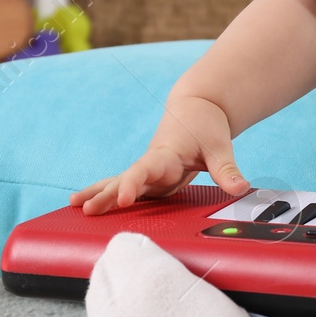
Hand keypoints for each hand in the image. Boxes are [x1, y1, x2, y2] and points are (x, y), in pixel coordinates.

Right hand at [69, 95, 249, 215]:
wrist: (196, 107)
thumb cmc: (205, 125)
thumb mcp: (220, 146)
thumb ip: (227, 169)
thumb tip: (240, 188)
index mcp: (166, 154)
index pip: (145, 170)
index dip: (133, 183)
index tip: (122, 198)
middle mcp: (152, 163)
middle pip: (125, 178)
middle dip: (105, 194)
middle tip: (86, 209)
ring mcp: (148, 171)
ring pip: (119, 181)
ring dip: (99, 193)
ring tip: (75, 206)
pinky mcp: (150, 177)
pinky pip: (126, 187)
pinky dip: (108, 195)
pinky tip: (91, 205)